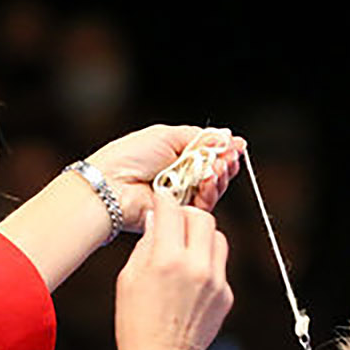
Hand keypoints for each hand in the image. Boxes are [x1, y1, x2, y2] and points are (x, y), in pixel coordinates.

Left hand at [88, 125, 244, 229]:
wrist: (113, 185)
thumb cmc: (129, 157)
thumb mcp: (166, 135)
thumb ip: (198, 137)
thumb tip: (225, 135)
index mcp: (174, 154)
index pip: (208, 153)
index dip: (223, 149)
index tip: (236, 145)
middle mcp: (179, 176)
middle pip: (215, 171)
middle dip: (226, 162)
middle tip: (230, 156)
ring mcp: (181, 196)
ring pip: (213, 188)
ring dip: (220, 176)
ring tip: (219, 167)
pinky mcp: (180, 214)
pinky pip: (204, 205)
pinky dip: (211, 191)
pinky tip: (210, 179)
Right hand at [115, 191, 233, 349]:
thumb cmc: (137, 323)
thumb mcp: (129, 278)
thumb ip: (147, 244)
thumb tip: (159, 219)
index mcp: (167, 259)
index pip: (173, 209)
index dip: (165, 201)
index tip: (161, 203)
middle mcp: (197, 266)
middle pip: (204, 217)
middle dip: (188, 216)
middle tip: (175, 225)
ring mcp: (216, 281)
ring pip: (218, 238)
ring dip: (202, 237)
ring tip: (184, 251)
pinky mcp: (226, 294)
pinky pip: (220, 264)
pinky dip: (207, 263)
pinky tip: (190, 279)